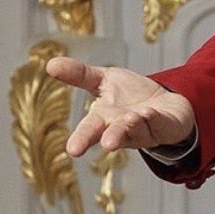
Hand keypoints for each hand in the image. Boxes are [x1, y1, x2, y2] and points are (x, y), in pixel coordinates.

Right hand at [45, 56, 196, 156]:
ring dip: (134, 125)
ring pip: (138, 130)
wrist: (164, 103)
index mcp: (103, 119)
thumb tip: (50, 64)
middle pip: (114, 135)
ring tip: (130, 119)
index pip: (89, 129)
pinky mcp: (165, 126)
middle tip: (107, 143)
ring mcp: (144, 129)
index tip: (72, 150)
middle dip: (111, 138)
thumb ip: (79, 74)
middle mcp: (122, 129)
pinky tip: (148, 113)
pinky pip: (159, 123)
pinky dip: (153, 118)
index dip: (81, 139)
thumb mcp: (103, 80)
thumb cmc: (130, 95)